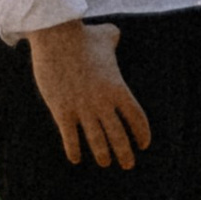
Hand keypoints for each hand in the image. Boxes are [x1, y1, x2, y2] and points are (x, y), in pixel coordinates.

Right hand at [27, 19, 150, 169]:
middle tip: (129, 164)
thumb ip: (114, 39)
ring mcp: (82, 108)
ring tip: (106, 163)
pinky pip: (70, 137)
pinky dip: (73, 149)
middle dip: (125, 152)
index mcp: (117, 87)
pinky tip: (76, 159)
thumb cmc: (83, 35)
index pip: (136, 117)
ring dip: (102, 154)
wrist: (56, 36)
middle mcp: (102, 102)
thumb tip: (116, 35)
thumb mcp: (106, 35)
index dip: (142, 133)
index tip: (144, 144)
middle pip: (118, 135)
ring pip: (96, 140)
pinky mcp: (61, 110)